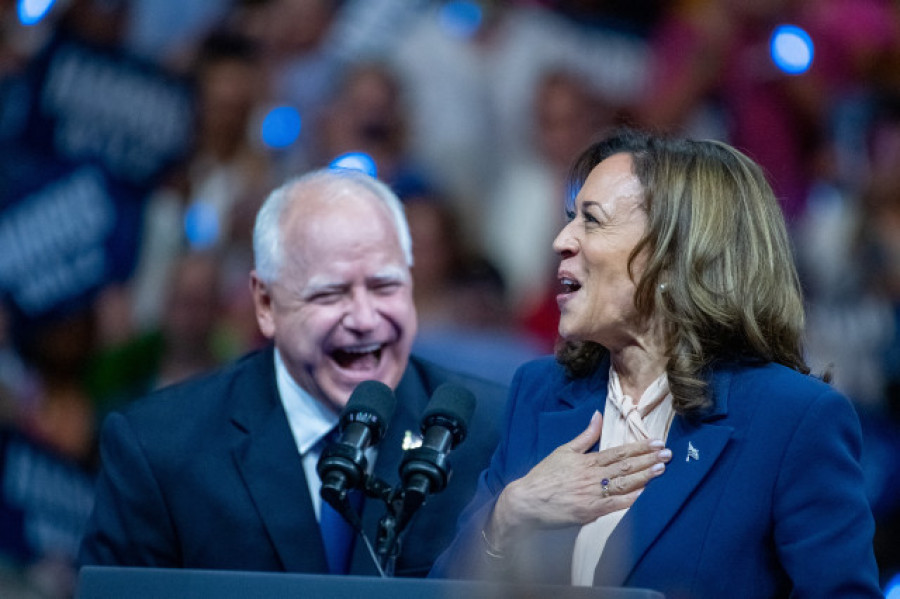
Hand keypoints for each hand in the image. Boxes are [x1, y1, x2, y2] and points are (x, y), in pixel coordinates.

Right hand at [486, 411, 670, 551]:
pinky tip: (643, 493)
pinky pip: (613, 505)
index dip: (639, 447)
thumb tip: (598, 416)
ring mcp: (592, 495)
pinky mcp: (589, 512)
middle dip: (648, 460)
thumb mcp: (563, 451)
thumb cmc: (545, 476)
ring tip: (661, 469)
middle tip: (667, 454)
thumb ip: (585, 435)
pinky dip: (629, 499)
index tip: (656, 442)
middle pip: (625, 467)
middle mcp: (592, 476)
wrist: (527, 501)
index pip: (619, 452)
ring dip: (644, 476)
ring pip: (623, 484)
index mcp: (587, 461)